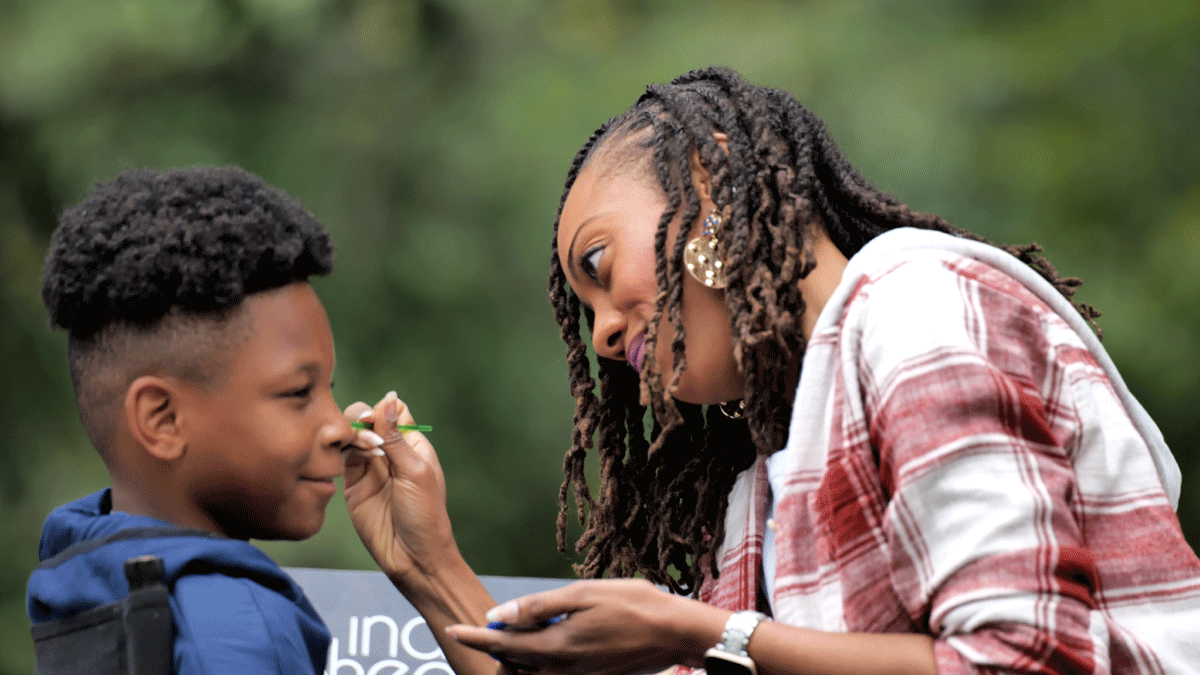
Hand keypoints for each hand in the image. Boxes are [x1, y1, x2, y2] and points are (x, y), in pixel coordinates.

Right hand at [343, 391, 458, 584]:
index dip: (383, 410)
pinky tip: (344, 456)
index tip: (377, 419)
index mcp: (412, 445)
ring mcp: (369, 468)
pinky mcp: (352, 484)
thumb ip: (396, 437)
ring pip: (351, 436)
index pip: (393, 412)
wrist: (412, 557)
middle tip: (363, 431)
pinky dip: (338, 451)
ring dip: (351, 435)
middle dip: (361, 419)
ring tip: (362, 449)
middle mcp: (389, 453)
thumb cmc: (425, 515)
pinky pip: (339, 458)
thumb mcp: (415, 472)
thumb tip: (388, 398)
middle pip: (368, 420)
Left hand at [446, 579, 724, 674]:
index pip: (502, 647)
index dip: (474, 638)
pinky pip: (553, 674)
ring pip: (533, 673)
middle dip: (494, 651)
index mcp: (556, 648)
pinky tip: (545, 642)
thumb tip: (499, 614)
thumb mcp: (582, 595)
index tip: (452, 630)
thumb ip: (538, 606)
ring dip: (515, 659)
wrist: (675, 632)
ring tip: (510, 638)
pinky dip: (538, 662)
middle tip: (484, 631)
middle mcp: (563, 669)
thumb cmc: (634, 606)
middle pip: (514, 666)